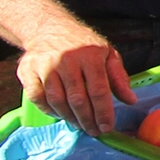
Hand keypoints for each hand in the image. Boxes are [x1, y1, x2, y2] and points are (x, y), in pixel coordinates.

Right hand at [17, 20, 134, 136]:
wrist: (49, 28)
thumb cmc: (83, 44)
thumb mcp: (107, 54)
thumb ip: (119, 77)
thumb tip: (131, 100)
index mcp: (90, 55)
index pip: (99, 90)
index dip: (103, 112)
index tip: (107, 127)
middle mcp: (67, 60)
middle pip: (77, 99)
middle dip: (87, 120)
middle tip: (94, 131)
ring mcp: (45, 65)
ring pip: (57, 101)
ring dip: (69, 118)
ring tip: (80, 125)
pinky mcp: (28, 71)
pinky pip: (38, 98)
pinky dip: (49, 111)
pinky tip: (60, 115)